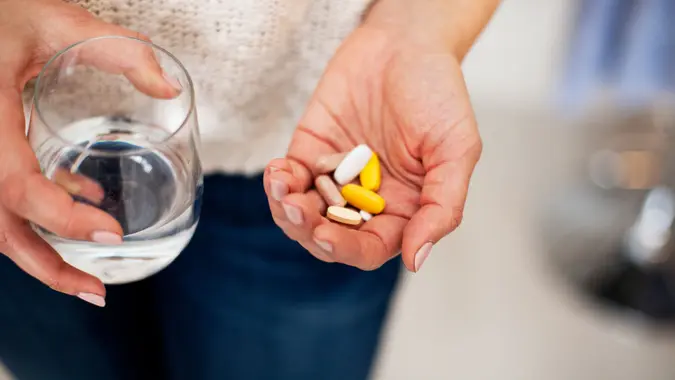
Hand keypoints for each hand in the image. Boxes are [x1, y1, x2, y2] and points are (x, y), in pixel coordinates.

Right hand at [0, 0, 176, 303]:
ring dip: (42, 251)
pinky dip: (43, 213)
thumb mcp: (57, 20)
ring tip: (90, 275)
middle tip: (96, 292)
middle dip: (45, 265)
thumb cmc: (1, 13)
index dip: (58, 217)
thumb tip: (170, 90)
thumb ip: (119, 50)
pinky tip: (83, 203)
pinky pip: (5, 197)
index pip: (12, 183)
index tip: (111, 233)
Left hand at [264, 22, 481, 271]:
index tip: (326, 235)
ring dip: (287, 211)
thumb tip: (416, 260)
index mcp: (403, 209)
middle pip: (330, 237)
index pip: (370, 247)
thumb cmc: (438, 93)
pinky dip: (278, 181)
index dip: (347, 248)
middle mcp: (367, 199)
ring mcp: (336, 177)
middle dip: (308, 231)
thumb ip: (441, 206)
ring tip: (283, 189)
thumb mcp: (456, 150)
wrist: (406, 42)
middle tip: (298, 211)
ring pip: (304, 215)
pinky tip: (278, 171)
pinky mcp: (311, 151)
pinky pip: (289, 179)